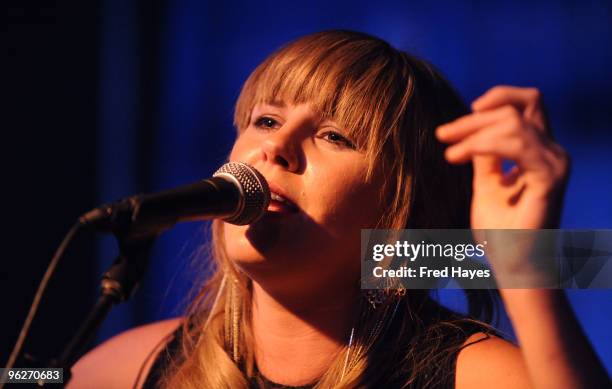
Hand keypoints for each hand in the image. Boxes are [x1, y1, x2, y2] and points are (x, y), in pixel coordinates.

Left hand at [436, 86, 569, 229]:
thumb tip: (473, 125)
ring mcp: (554, 164)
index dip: (493, 100)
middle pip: (517, 108)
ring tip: (449, 152)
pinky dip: (482, 143)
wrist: (513, 267)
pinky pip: (516, 144)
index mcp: (539, 151)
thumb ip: (485, 154)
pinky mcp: (549, 177)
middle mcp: (552, 153)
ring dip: (474, 131)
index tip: (455, 126)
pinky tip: (458, 156)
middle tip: (443, 135)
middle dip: (474, 118)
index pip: (526, 103)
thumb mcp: (486, 183)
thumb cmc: (501, 232)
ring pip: (514, 121)